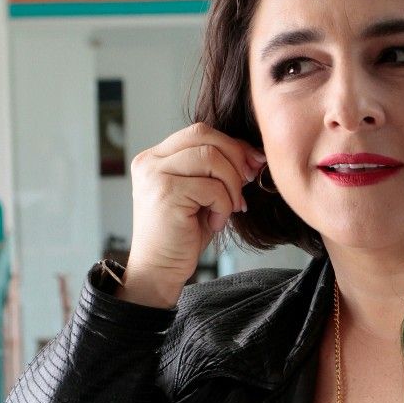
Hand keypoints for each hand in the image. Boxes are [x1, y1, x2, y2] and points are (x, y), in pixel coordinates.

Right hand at [119, 123, 265, 306]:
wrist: (160, 270)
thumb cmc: (183, 235)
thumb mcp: (204, 195)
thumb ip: (220, 170)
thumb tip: (253, 155)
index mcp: (156, 157)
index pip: (200, 132)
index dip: (232, 144)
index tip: (253, 164)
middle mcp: (150, 161)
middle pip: (206, 136)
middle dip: (236, 159)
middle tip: (247, 184)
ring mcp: (154, 175)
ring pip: (211, 158)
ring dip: (231, 185)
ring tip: (228, 208)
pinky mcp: (165, 193)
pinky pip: (211, 187)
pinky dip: (223, 205)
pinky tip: (215, 222)